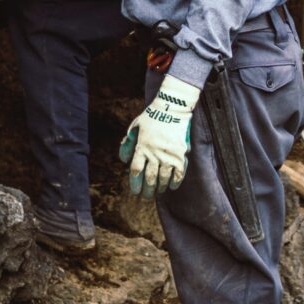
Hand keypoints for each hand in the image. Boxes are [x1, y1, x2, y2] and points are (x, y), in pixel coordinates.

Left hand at [120, 75, 200, 197]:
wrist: (172, 107)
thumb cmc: (152, 116)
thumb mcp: (135, 127)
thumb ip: (128, 143)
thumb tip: (123, 160)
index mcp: (142, 147)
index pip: (136, 171)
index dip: (135, 184)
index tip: (135, 192)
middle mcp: (154, 153)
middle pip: (149, 178)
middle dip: (147, 190)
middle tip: (146, 196)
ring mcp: (168, 155)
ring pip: (163, 178)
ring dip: (160, 188)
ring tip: (158, 192)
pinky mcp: (180, 154)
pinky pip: (178, 173)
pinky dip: (175, 182)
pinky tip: (171, 187)